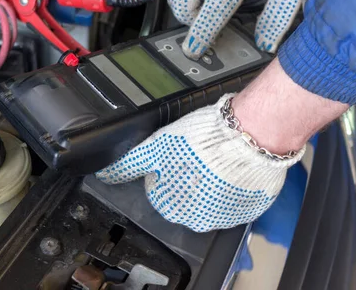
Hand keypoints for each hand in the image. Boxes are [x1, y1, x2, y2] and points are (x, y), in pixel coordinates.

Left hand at [96, 59, 347, 232]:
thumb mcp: (156, 146)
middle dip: (188, 180)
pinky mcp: (250, 209)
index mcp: (172, 208)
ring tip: (216, 160)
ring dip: (211, 184)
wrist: (250, 135)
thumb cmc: (204, 140)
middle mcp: (198, 220)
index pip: (160, 195)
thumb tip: (105, 175)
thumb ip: (129, 164)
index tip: (178, 158)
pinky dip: (234, 186)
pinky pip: (236, 200)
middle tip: (198, 157)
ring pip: (211, 201)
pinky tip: (234, 168)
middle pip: (185, 200)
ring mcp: (226, 217)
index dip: (167, 171)